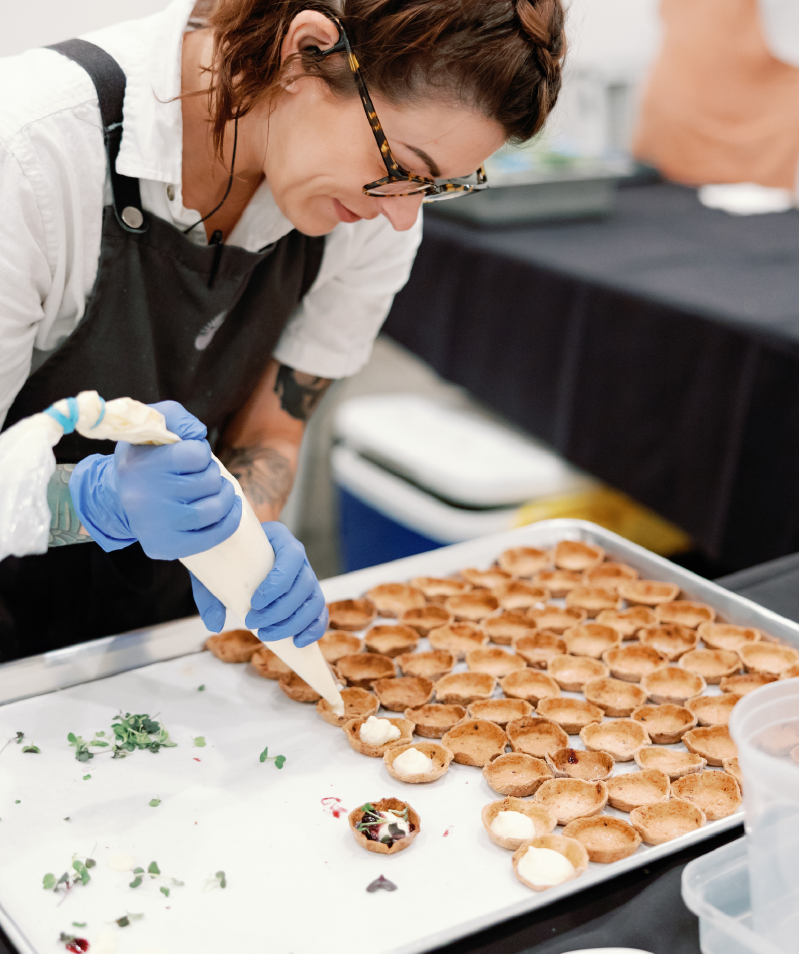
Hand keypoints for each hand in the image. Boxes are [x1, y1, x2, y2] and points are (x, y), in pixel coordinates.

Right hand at [70, 401, 241, 558]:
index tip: (191, 455)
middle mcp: (143, 498)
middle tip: (200, 475)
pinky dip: (228, 522)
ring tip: (216, 490)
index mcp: (140, 464)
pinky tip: (229, 510)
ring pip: (213, 509)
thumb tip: (198, 433)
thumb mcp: (152, 426)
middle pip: (208, 482)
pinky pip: (211, 537)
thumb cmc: (144, 458)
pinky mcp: (164, 547)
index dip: (200, 452)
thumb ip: (176, 416)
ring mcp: (154, 526)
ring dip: (224, 496)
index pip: (196, 454)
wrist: (118, 498)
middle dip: (212, 474)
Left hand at [190, 521, 327, 647]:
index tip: (255, 603)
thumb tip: (215, 624)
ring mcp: (307, 576)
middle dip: (280, 611)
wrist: (240, 548)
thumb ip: (209, 595)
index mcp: (280, 538)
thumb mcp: (212, 567)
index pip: (291, 558)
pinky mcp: (309, 596)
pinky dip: (313, 630)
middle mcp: (299, 557)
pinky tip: (297, 643)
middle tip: (253, 623)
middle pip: (303, 585)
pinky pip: (320, 614)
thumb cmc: (227, 555)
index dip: (277, 584)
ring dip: (293, 624)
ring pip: (314, 602)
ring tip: (267, 634)